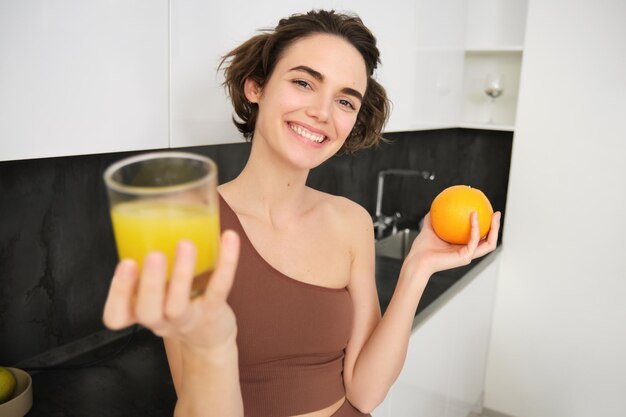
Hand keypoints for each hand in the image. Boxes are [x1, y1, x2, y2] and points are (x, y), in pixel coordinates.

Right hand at [102, 230, 240, 351]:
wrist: (209, 336)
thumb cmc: (176, 301)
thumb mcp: (156, 288)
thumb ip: (148, 258)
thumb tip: (159, 201)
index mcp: (139, 311)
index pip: (116, 315)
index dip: (117, 293)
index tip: (126, 263)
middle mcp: (160, 320)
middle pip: (147, 311)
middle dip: (149, 283)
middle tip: (153, 255)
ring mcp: (187, 319)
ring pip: (179, 304)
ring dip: (181, 273)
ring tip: (185, 244)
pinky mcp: (213, 312)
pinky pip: (219, 288)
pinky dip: (226, 262)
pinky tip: (229, 238)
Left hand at [405, 211, 500, 276]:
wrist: (417, 260)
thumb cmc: (421, 248)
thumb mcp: (429, 228)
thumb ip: (434, 218)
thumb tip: (436, 206)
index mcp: (461, 248)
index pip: (479, 238)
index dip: (486, 228)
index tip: (487, 213)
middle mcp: (467, 252)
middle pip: (489, 241)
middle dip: (496, 227)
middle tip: (496, 213)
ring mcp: (468, 256)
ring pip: (489, 243)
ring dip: (494, 229)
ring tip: (494, 215)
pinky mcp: (465, 257)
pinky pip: (474, 240)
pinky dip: (476, 227)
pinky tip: (473, 215)